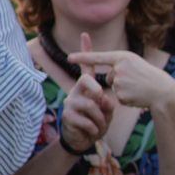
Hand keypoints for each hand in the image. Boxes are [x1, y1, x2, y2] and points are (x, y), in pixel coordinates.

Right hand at [58, 34, 115, 152]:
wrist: (84, 140)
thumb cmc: (97, 122)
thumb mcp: (106, 111)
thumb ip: (106, 102)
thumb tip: (102, 99)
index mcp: (86, 88)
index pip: (87, 67)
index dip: (85, 51)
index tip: (85, 34)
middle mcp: (76, 91)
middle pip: (86, 81)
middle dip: (97, 89)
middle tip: (102, 100)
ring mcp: (70, 103)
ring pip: (90, 105)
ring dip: (101, 118)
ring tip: (101, 125)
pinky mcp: (67, 116)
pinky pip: (87, 120)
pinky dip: (95, 128)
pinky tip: (93, 131)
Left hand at [72, 45, 174, 113]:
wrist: (162, 91)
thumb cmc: (150, 77)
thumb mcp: (135, 64)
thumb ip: (120, 66)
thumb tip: (108, 76)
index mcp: (123, 57)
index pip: (98, 57)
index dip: (82, 57)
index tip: (69, 58)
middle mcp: (119, 68)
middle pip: (110, 76)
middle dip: (120, 80)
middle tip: (137, 81)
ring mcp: (120, 81)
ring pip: (114, 87)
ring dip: (123, 89)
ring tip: (138, 88)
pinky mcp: (121, 94)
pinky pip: (118, 96)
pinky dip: (126, 97)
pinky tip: (137, 95)